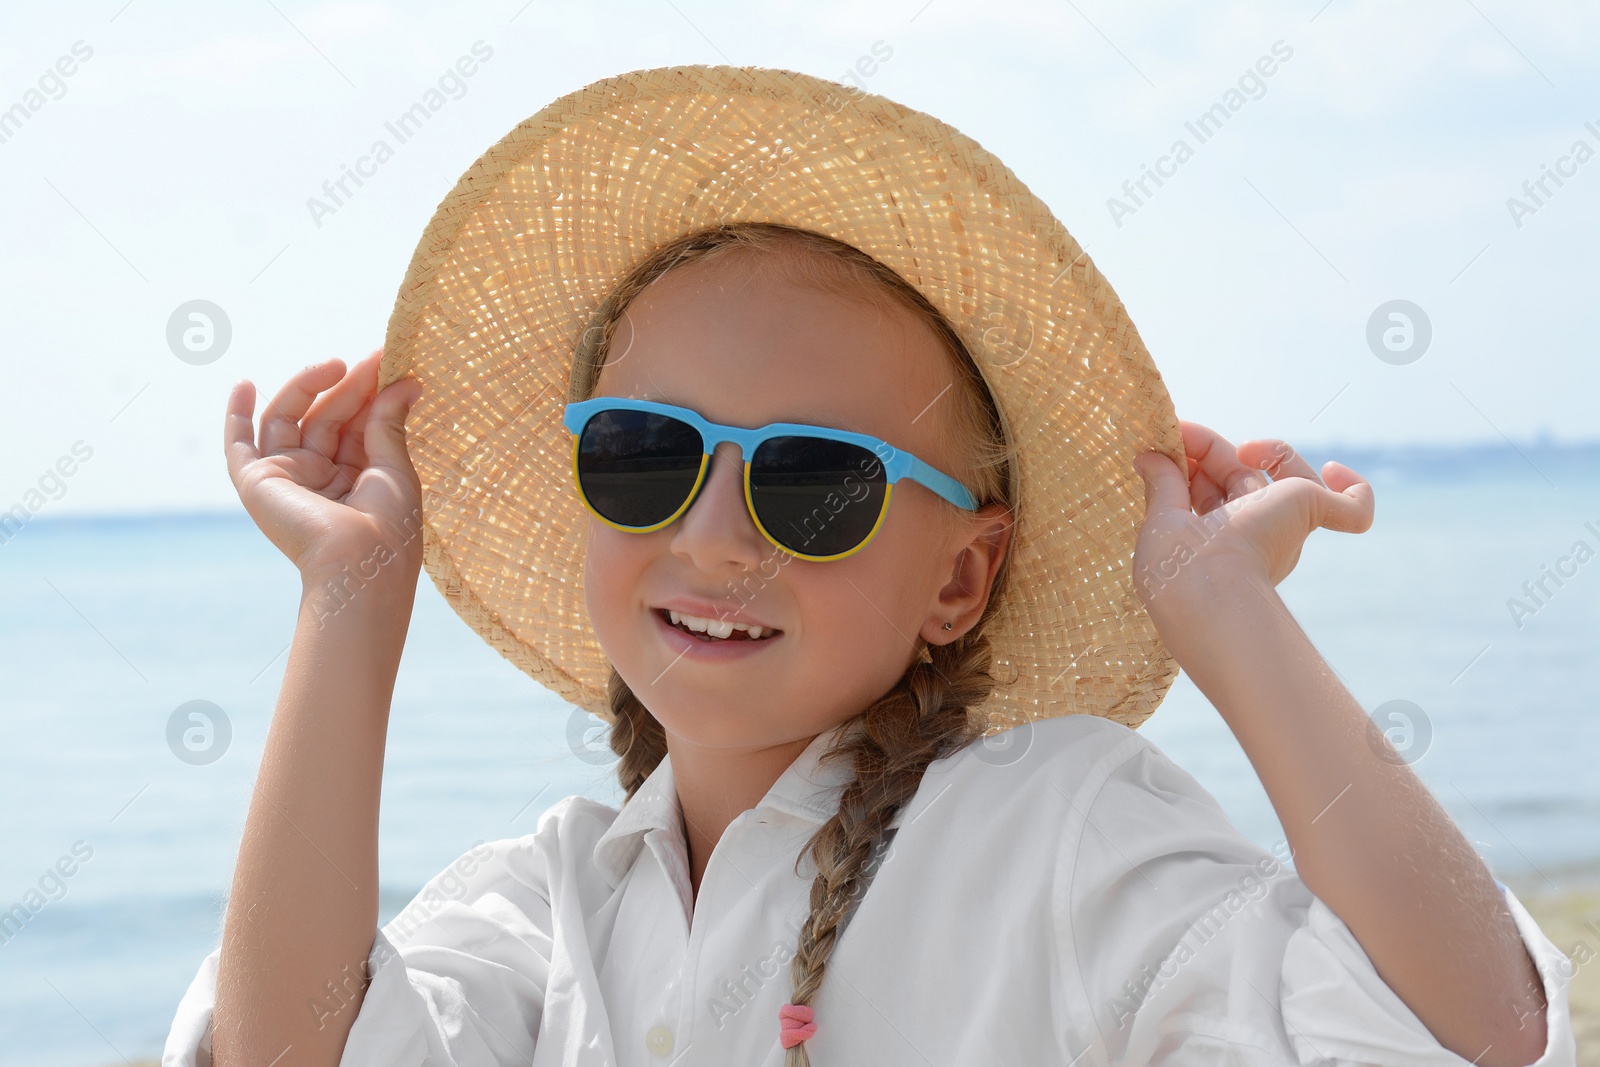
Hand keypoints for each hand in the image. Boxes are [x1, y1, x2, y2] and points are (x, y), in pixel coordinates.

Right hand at [223, 348, 424, 583]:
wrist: (360, 566)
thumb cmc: (389, 527)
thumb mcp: (395, 468)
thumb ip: (389, 422)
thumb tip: (405, 382)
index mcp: (357, 478)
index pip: (357, 423)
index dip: (370, 390)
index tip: (389, 360)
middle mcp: (321, 476)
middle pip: (327, 416)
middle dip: (349, 386)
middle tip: (373, 360)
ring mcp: (289, 478)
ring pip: (291, 420)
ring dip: (307, 388)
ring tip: (335, 365)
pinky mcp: (258, 484)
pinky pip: (240, 446)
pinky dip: (236, 416)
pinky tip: (243, 384)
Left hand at [1130, 421, 1373, 613]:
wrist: (1210, 592)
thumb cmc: (1177, 568)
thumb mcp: (1159, 521)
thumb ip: (1161, 487)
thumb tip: (1150, 456)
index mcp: (1215, 542)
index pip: (1209, 487)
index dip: (1190, 458)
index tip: (1168, 437)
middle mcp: (1253, 537)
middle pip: (1244, 478)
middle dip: (1213, 453)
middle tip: (1183, 434)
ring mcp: (1285, 527)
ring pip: (1293, 479)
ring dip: (1274, 451)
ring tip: (1250, 449)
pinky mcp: (1311, 514)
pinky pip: (1353, 509)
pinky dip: (1355, 489)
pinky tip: (1336, 470)